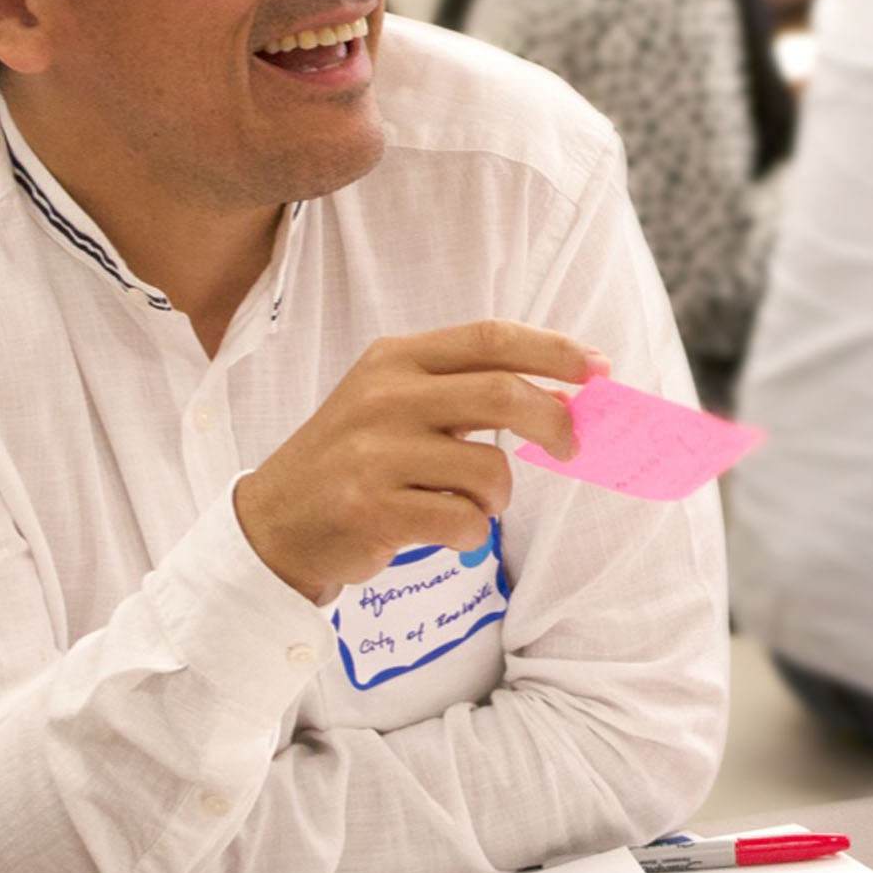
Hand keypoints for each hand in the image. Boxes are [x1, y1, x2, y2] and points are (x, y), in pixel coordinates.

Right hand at [234, 321, 607, 603]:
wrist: (274, 522)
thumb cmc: (353, 461)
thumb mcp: (394, 404)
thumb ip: (464, 391)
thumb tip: (560, 395)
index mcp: (394, 359)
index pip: (489, 339)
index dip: (553, 350)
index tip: (598, 368)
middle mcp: (384, 397)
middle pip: (501, 393)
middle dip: (554, 421)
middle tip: (572, 445)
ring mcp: (376, 454)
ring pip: (489, 469)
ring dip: (497, 496)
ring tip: (464, 503)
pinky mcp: (374, 509)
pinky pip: (465, 522)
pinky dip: (470, 534)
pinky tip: (438, 530)